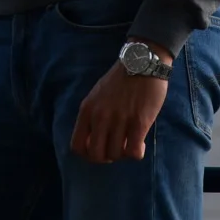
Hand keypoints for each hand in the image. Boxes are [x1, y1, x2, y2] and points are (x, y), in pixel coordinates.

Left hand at [70, 47, 171, 163]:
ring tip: (130, 143)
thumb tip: (94, 141)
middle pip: (96, 155)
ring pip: (116, 155)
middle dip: (106, 158)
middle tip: (116, 150)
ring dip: (123, 154)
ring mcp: (119, 120)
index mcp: (87, 110)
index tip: (99, 149)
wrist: (142, 61)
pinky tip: (141, 144)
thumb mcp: (97, 95)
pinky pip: (133, 152)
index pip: (77, 146)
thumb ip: (93, 115)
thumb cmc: (120, 79)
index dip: (88, 154)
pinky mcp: (139, 122)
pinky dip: (136, 153)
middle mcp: (100, 116)